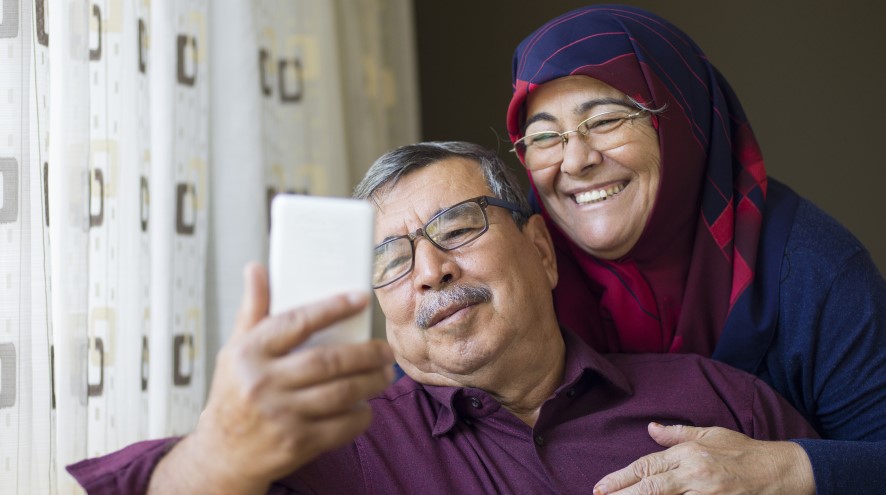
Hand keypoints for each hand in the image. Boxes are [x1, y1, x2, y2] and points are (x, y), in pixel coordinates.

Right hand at [150, 263, 394, 493]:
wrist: (221, 453)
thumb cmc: (234, 393)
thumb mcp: (236, 349)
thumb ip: (253, 310)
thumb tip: (256, 268)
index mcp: (249, 353)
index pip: (297, 322)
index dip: (332, 308)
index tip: (360, 299)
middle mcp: (262, 383)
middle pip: (328, 361)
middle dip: (366, 354)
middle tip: (385, 349)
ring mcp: (279, 416)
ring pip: (340, 393)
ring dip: (371, 382)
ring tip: (385, 374)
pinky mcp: (295, 444)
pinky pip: (341, 426)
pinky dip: (361, 415)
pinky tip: (366, 405)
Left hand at [593, 423, 814, 494]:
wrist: (781, 473)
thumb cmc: (744, 452)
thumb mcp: (710, 434)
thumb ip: (678, 433)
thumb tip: (651, 428)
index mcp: (690, 454)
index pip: (647, 466)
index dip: (621, 478)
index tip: (601, 486)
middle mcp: (695, 475)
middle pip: (650, 488)